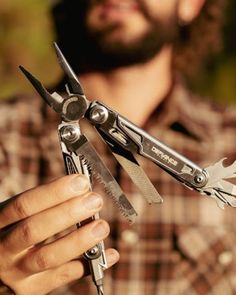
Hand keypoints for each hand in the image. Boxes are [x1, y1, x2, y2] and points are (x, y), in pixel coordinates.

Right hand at [0, 175, 118, 293]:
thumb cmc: (11, 233)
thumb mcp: (15, 217)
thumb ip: (41, 205)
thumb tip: (82, 190)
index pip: (24, 205)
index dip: (54, 192)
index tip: (80, 182)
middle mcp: (4, 249)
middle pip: (34, 230)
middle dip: (68, 213)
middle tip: (94, 201)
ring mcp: (16, 273)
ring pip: (48, 258)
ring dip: (79, 240)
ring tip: (102, 226)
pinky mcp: (32, 289)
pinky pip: (64, 277)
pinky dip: (90, 265)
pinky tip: (110, 253)